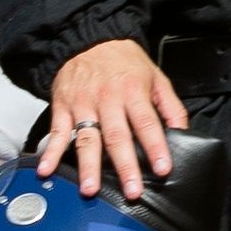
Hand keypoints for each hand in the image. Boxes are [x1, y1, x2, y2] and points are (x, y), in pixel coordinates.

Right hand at [36, 38, 185, 197]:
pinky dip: (50, 152)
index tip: (162, 168)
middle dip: (124, 166)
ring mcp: (82, 105)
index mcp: (133, 92)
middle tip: (131, 191)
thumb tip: (183, 132)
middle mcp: (107, 99)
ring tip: (90, 189)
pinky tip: (46, 169)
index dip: (156, 147)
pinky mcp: (62, 107)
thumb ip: (170, 107)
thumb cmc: (124, 62)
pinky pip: (57, 132)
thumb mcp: (156, 78)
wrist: (89, 40)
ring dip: (88, 166)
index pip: (147, 124)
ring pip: (86, 139)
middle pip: (116, 137)